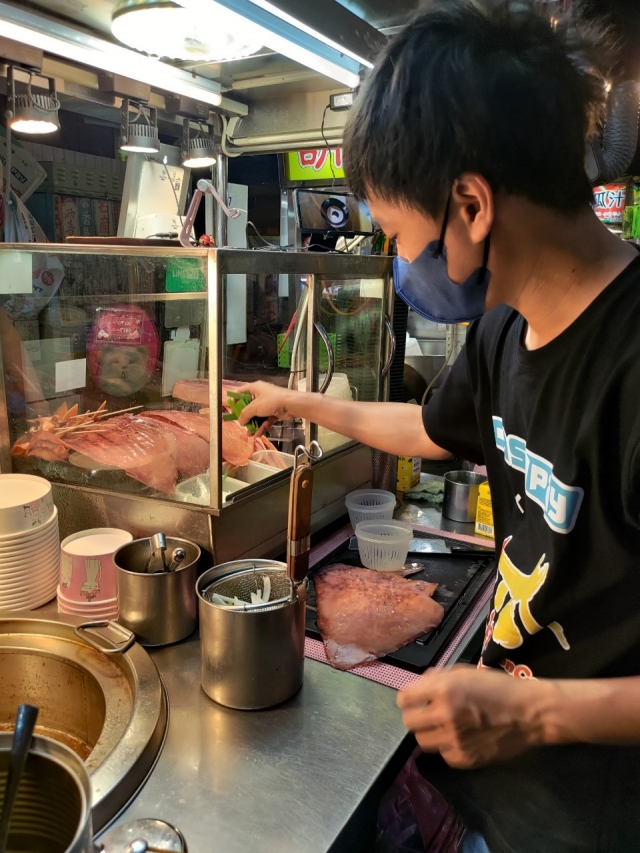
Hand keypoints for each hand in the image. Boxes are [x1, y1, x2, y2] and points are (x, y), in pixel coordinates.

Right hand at [237, 381, 297, 435]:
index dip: (235, 399)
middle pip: (249, 405)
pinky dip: (262, 426)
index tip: (231, 408)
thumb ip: (245, 414)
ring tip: (249, 433)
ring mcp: (268, 403)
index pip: (241, 391)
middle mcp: (261, 394)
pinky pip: (265, 420)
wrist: (292, 405)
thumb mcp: (255, 407)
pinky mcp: (274, 411)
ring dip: (253, 424)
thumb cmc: (272, 401)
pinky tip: (257, 435)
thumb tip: (240, 421)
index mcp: (255, 388)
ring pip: (258, 415)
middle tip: (241, 423)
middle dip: (245, 416)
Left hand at [397, 665, 551, 768]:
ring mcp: (454, 740)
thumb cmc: (498, 687)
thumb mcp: (465, 672)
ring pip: (423, 741)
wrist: (529, 713)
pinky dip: (448, 746)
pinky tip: (461, 737)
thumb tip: (418, 686)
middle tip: (427, 713)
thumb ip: (437, 678)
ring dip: (429, 732)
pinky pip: (443, 754)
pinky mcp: (465, 759)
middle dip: (415, 715)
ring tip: (444, 725)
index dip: (408, 698)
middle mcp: (445, 715)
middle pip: (409, 722)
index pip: (404, 698)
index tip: (415, 699)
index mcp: (445, 689)